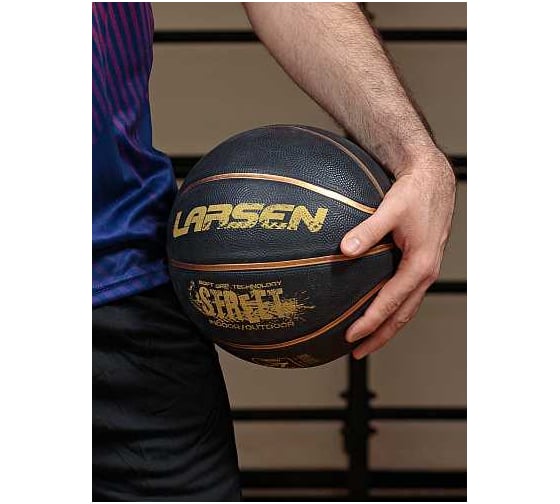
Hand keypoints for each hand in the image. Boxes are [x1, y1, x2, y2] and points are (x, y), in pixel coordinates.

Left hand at [341, 151, 455, 358]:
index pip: (391, 303)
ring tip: (366, 341)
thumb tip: (344, 250)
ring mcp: (425, 271)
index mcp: (420, 265)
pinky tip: (377, 311)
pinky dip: (392, 310)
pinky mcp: (420, 265)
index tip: (350, 336)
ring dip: (387, 327)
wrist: (434, 180)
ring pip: (406, 309)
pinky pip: (406, 296)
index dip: (370, 322)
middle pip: (402, 316)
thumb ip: (367, 230)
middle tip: (356, 352)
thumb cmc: (415, 193)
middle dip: (379, 336)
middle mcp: (426, 273)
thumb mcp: (390, 209)